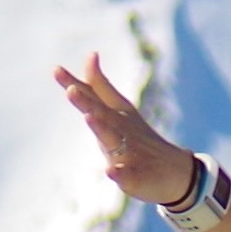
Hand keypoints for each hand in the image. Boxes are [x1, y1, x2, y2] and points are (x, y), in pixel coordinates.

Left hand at [53, 58, 196, 202]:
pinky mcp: (135, 177)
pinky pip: (126, 175)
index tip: (56, 70)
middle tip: (70, 90)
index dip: (73, 84)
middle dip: (86, 102)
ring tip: (89, 117)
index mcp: (115, 115)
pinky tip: (110, 171)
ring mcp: (128, 153)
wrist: (174, 171)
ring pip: (112, 140)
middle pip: (102, 113)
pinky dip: (119, 173)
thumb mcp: (119, 110)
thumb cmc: (139, 139)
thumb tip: (91, 54)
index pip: (92, 96)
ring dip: (101, 128)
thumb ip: (100, 85)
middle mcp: (121, 129)